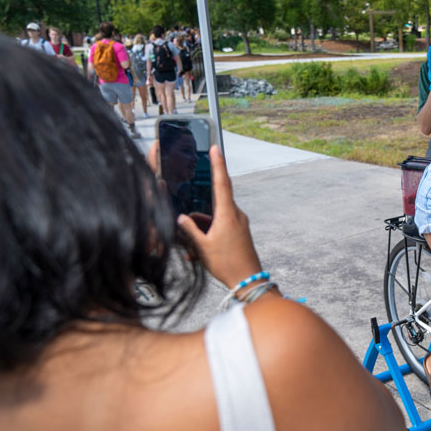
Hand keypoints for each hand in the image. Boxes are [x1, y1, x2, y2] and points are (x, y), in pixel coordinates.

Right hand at [175, 145, 262, 287]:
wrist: (249, 281)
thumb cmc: (227, 264)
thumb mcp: (203, 247)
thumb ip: (190, 230)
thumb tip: (181, 218)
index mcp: (228, 214)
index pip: (221, 182)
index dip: (218, 164)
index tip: (216, 148)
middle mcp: (236, 215)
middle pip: (213, 204)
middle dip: (198, 214)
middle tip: (189, 225)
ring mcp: (239, 224)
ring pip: (214, 219)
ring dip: (201, 229)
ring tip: (191, 249)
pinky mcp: (239, 233)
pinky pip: (220, 228)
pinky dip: (208, 235)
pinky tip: (198, 251)